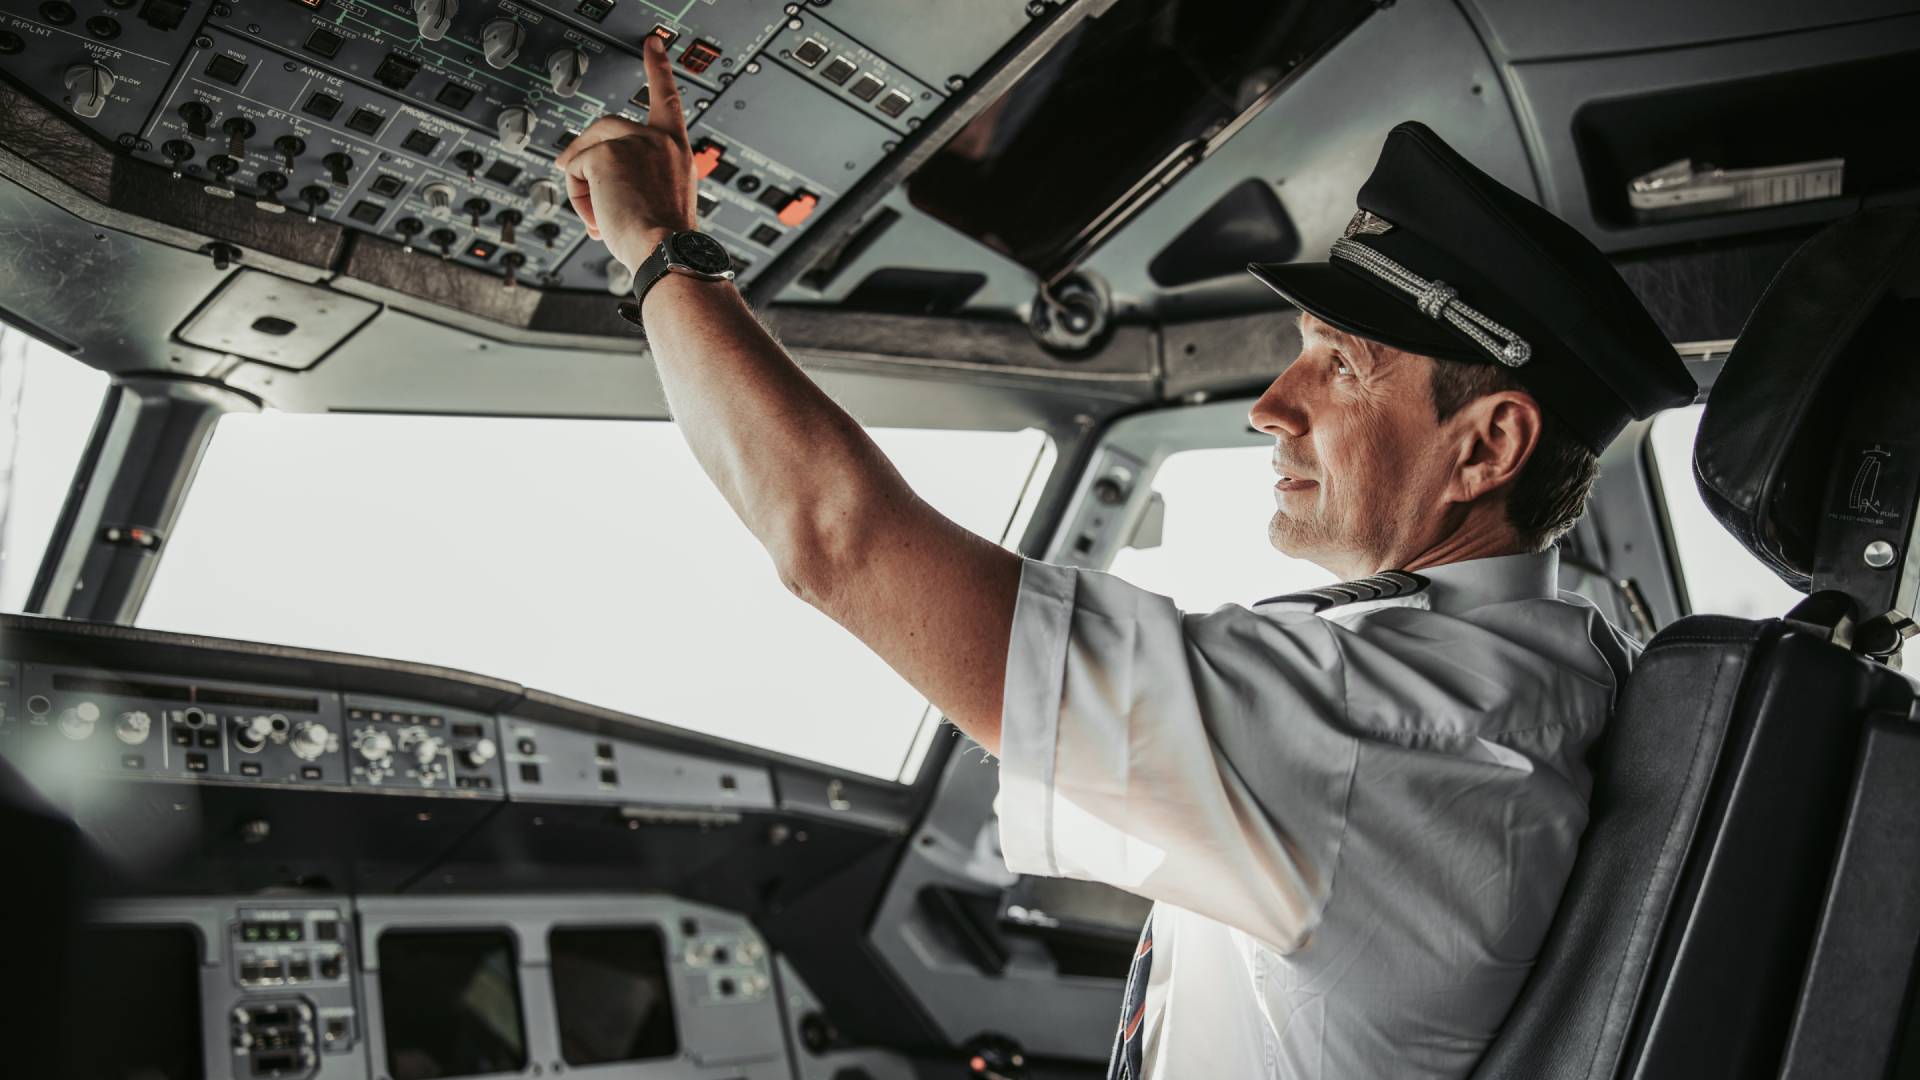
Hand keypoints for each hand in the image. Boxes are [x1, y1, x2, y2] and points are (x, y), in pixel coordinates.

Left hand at [554, 36, 697, 270]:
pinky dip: (577, 196)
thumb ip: (635, 176)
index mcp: (676, 150)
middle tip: (574, 178)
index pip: (667, 99)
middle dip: (586, 153)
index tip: (654, 44)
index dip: (659, 68)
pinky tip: (598, 216)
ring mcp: (634, 143)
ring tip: (599, 216)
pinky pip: (574, 168)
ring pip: (586, 150)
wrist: (667, 252)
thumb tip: (586, 175)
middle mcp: (658, 140)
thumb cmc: (665, 238)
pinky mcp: (608, 154)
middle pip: (606, 126)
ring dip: (582, 184)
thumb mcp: (659, 199)